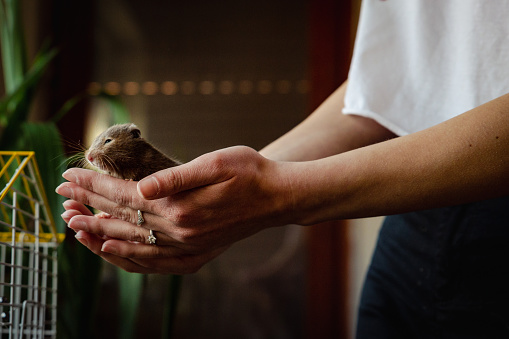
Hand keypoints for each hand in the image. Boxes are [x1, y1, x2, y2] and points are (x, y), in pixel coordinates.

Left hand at [56, 146, 295, 273]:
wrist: (277, 198)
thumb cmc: (250, 173)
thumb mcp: (217, 163)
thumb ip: (177, 176)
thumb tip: (141, 185)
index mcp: (182, 206)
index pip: (125, 194)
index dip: (94, 184)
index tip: (69, 175)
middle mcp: (181, 232)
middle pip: (123, 220)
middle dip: (88, 206)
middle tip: (61, 198)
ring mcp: (188, 248)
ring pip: (133, 244)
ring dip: (100, 234)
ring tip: (74, 225)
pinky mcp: (195, 255)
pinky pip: (153, 263)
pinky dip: (128, 257)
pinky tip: (111, 251)